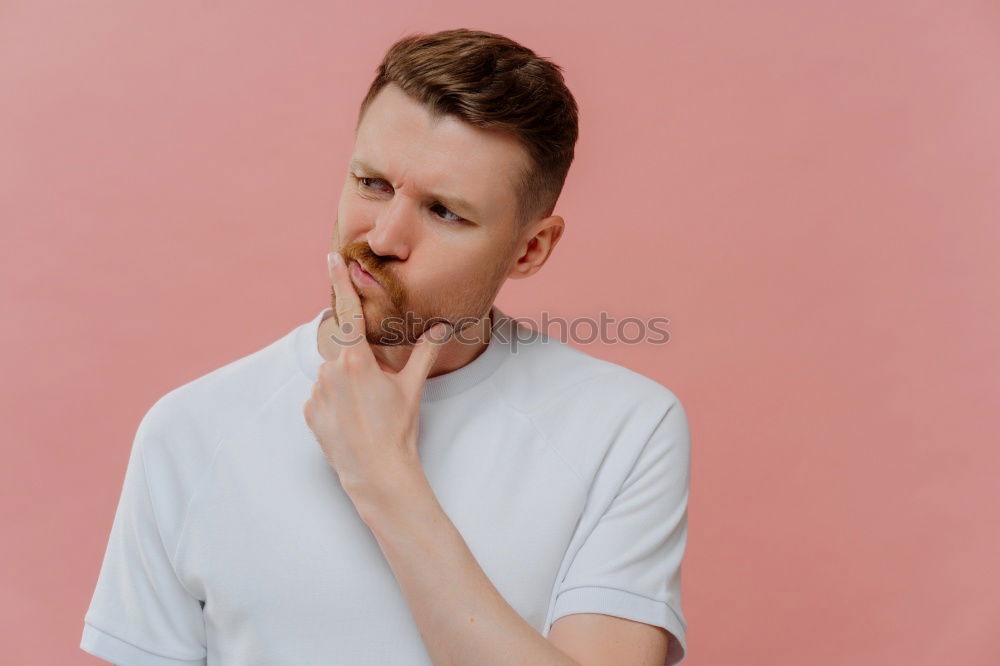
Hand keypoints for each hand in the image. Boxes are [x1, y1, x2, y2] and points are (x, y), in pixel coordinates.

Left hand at [303, 251, 452, 502]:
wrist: (377, 473)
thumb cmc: (398, 428)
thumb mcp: (412, 387)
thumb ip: (425, 352)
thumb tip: (443, 327)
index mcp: (356, 359)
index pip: (346, 311)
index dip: (340, 282)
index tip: (331, 258)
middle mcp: (330, 370)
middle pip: (343, 350)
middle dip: (358, 361)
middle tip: (376, 388)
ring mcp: (316, 392)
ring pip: (332, 374)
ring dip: (347, 382)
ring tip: (366, 409)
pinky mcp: (309, 412)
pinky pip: (322, 396)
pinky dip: (335, 401)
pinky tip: (352, 419)